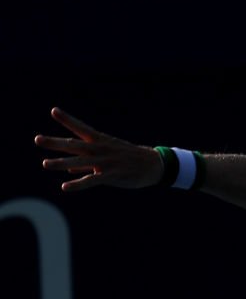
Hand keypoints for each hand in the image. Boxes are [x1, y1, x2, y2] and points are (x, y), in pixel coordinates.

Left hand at [35, 107, 163, 191]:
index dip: (67, 120)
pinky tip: (65, 187)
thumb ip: (86, 162)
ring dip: (62, 163)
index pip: (81, 128)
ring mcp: (107, 162)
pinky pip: (92, 180)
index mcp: (101, 141)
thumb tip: (68, 168)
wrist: (154, 165)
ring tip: (45, 164)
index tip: (54, 111)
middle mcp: (102, 149)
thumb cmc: (130, 159)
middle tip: (38, 140)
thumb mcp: (109, 155)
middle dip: (55, 143)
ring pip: (81, 161)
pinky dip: (78, 184)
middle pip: (75, 144)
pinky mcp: (112, 175)